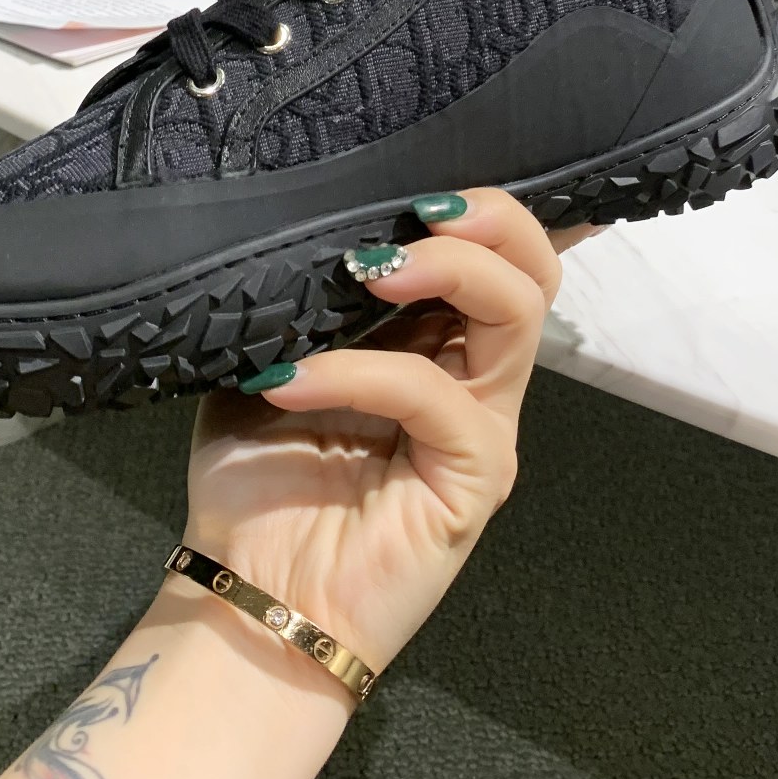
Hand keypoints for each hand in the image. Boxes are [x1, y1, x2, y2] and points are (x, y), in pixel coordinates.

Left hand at [177, 190, 561, 670]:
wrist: (244, 601)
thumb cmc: (256, 485)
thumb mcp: (271, 362)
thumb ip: (305, 303)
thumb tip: (308, 224)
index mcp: (432, 342)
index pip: (496, 256)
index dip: (486, 207)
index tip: (418, 178)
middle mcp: (472, 376)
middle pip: (533, 270)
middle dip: (488, 217)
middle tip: (419, 210)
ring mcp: (482, 426)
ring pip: (518, 313)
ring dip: (447, 269)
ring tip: (367, 268)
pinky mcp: (476, 476)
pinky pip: (437, 396)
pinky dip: (362, 373)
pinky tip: (292, 379)